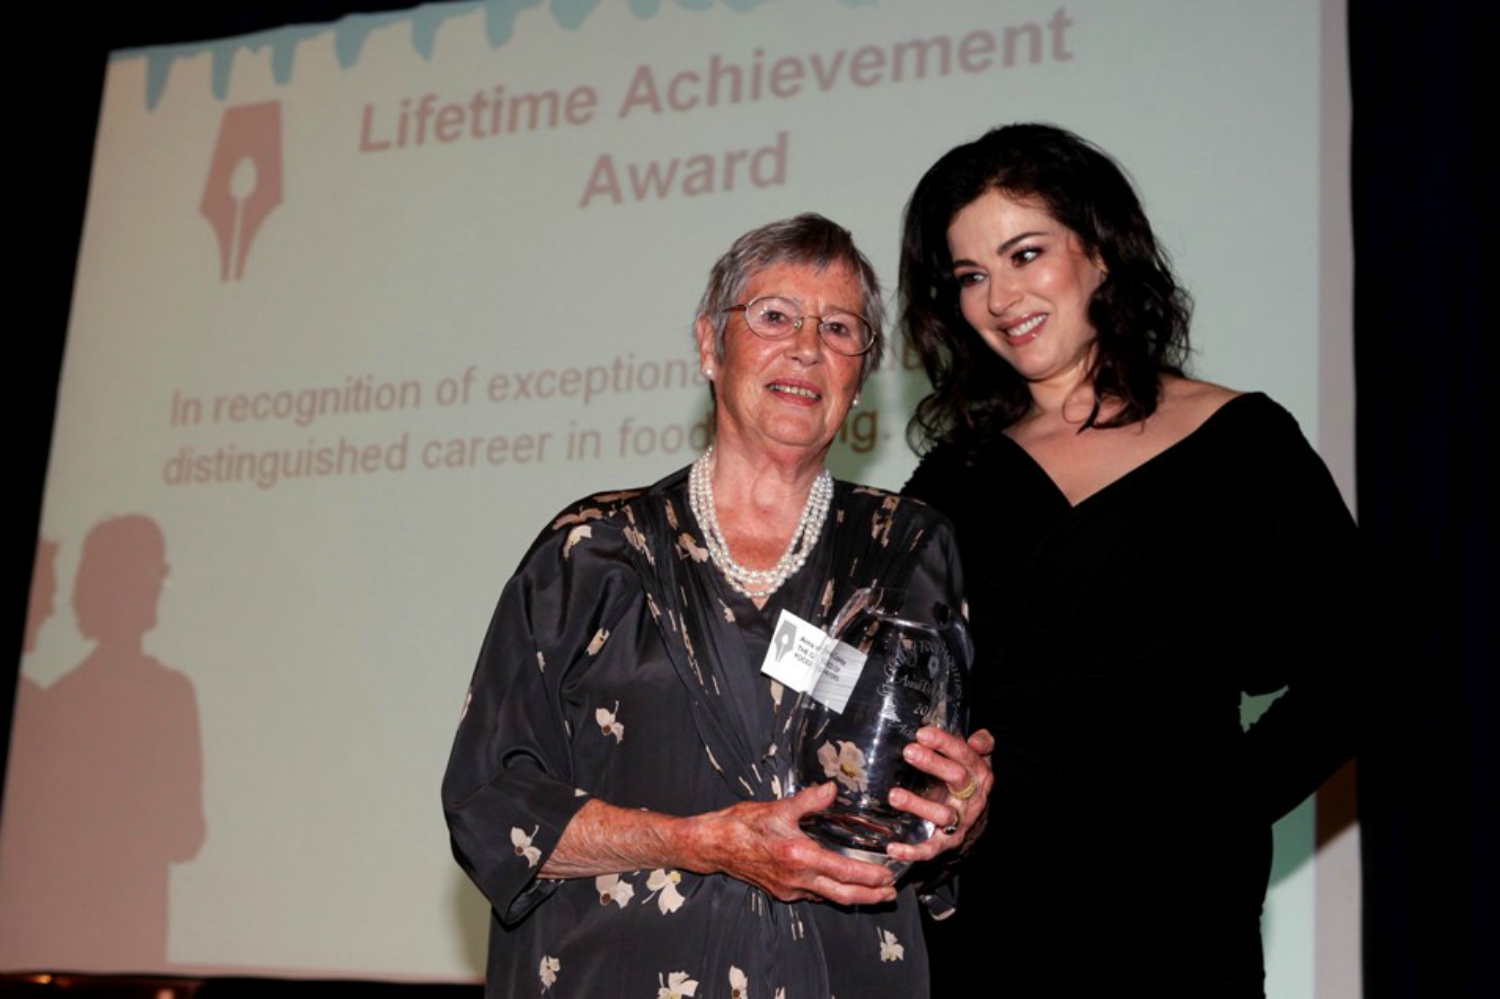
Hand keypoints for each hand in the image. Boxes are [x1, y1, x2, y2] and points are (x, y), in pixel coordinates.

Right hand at [684, 782, 897, 905]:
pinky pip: (813, 895)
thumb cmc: (743, 825)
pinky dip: (832, 892)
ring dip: (854, 896)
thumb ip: (809, 800)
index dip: (871, 877)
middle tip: (891, 892)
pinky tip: (838, 883)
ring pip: (830, 898)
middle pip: (844, 896)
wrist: (714, 845)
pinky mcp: (782, 891)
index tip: (889, 875)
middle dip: (871, 896)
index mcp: (800, 857)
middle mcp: (798, 880)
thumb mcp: (778, 807)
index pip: (846, 873)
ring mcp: (790, 889)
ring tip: (874, 892)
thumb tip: (833, 788)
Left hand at [885, 726, 994, 864]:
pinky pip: (932, 848)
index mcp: (979, 773)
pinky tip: (893, 847)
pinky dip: (913, 851)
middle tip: (909, 751)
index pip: (965, 755)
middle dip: (932, 763)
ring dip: (918, 805)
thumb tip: (977, 738)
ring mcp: (961, 821)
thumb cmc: (968, 783)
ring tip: (894, 795)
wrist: (976, 823)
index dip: (945, 743)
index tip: (922, 734)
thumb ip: (981, 744)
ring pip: (943, 814)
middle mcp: (972, 797)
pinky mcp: (948, 842)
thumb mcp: (977, 760)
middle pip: (956, 778)